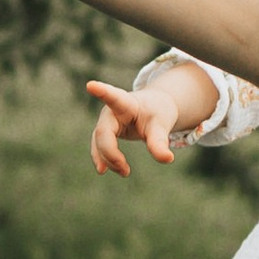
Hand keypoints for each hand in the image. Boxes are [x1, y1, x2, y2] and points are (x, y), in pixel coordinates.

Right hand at [85, 66, 212, 177]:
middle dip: (111, 153)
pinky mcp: (105, 133)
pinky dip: (104, 160)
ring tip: (125, 172)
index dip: (102, 91)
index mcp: (126, 102)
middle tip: (126, 171)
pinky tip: (104, 170)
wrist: (153, 109)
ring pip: (99, 143)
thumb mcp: (162, 124)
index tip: (90, 85)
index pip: (113, 97)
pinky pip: (99, 148)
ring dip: (109, 160)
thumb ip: (160, 141)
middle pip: (103, 133)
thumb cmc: (157, 111)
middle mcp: (110, 111)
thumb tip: (167, 159)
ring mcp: (105, 123)